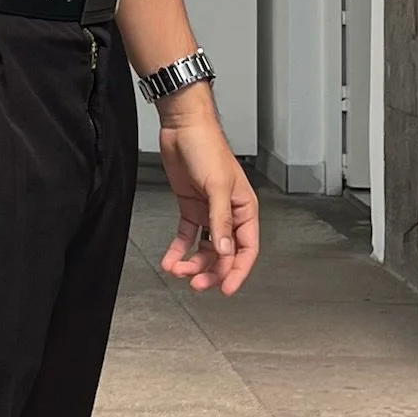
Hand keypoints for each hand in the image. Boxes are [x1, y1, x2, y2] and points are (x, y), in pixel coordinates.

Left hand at [157, 95, 259, 294]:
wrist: (182, 126)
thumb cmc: (207, 147)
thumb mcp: (217, 186)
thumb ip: (220, 221)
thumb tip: (224, 251)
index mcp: (244, 209)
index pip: (246, 249)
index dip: (237, 271)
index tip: (226, 290)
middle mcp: (228, 214)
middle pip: (223, 253)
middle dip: (210, 270)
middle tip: (195, 283)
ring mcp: (208, 212)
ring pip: (204, 248)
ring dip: (192, 263)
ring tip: (177, 271)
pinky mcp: (190, 207)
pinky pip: (186, 236)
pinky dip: (178, 250)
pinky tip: (170, 261)